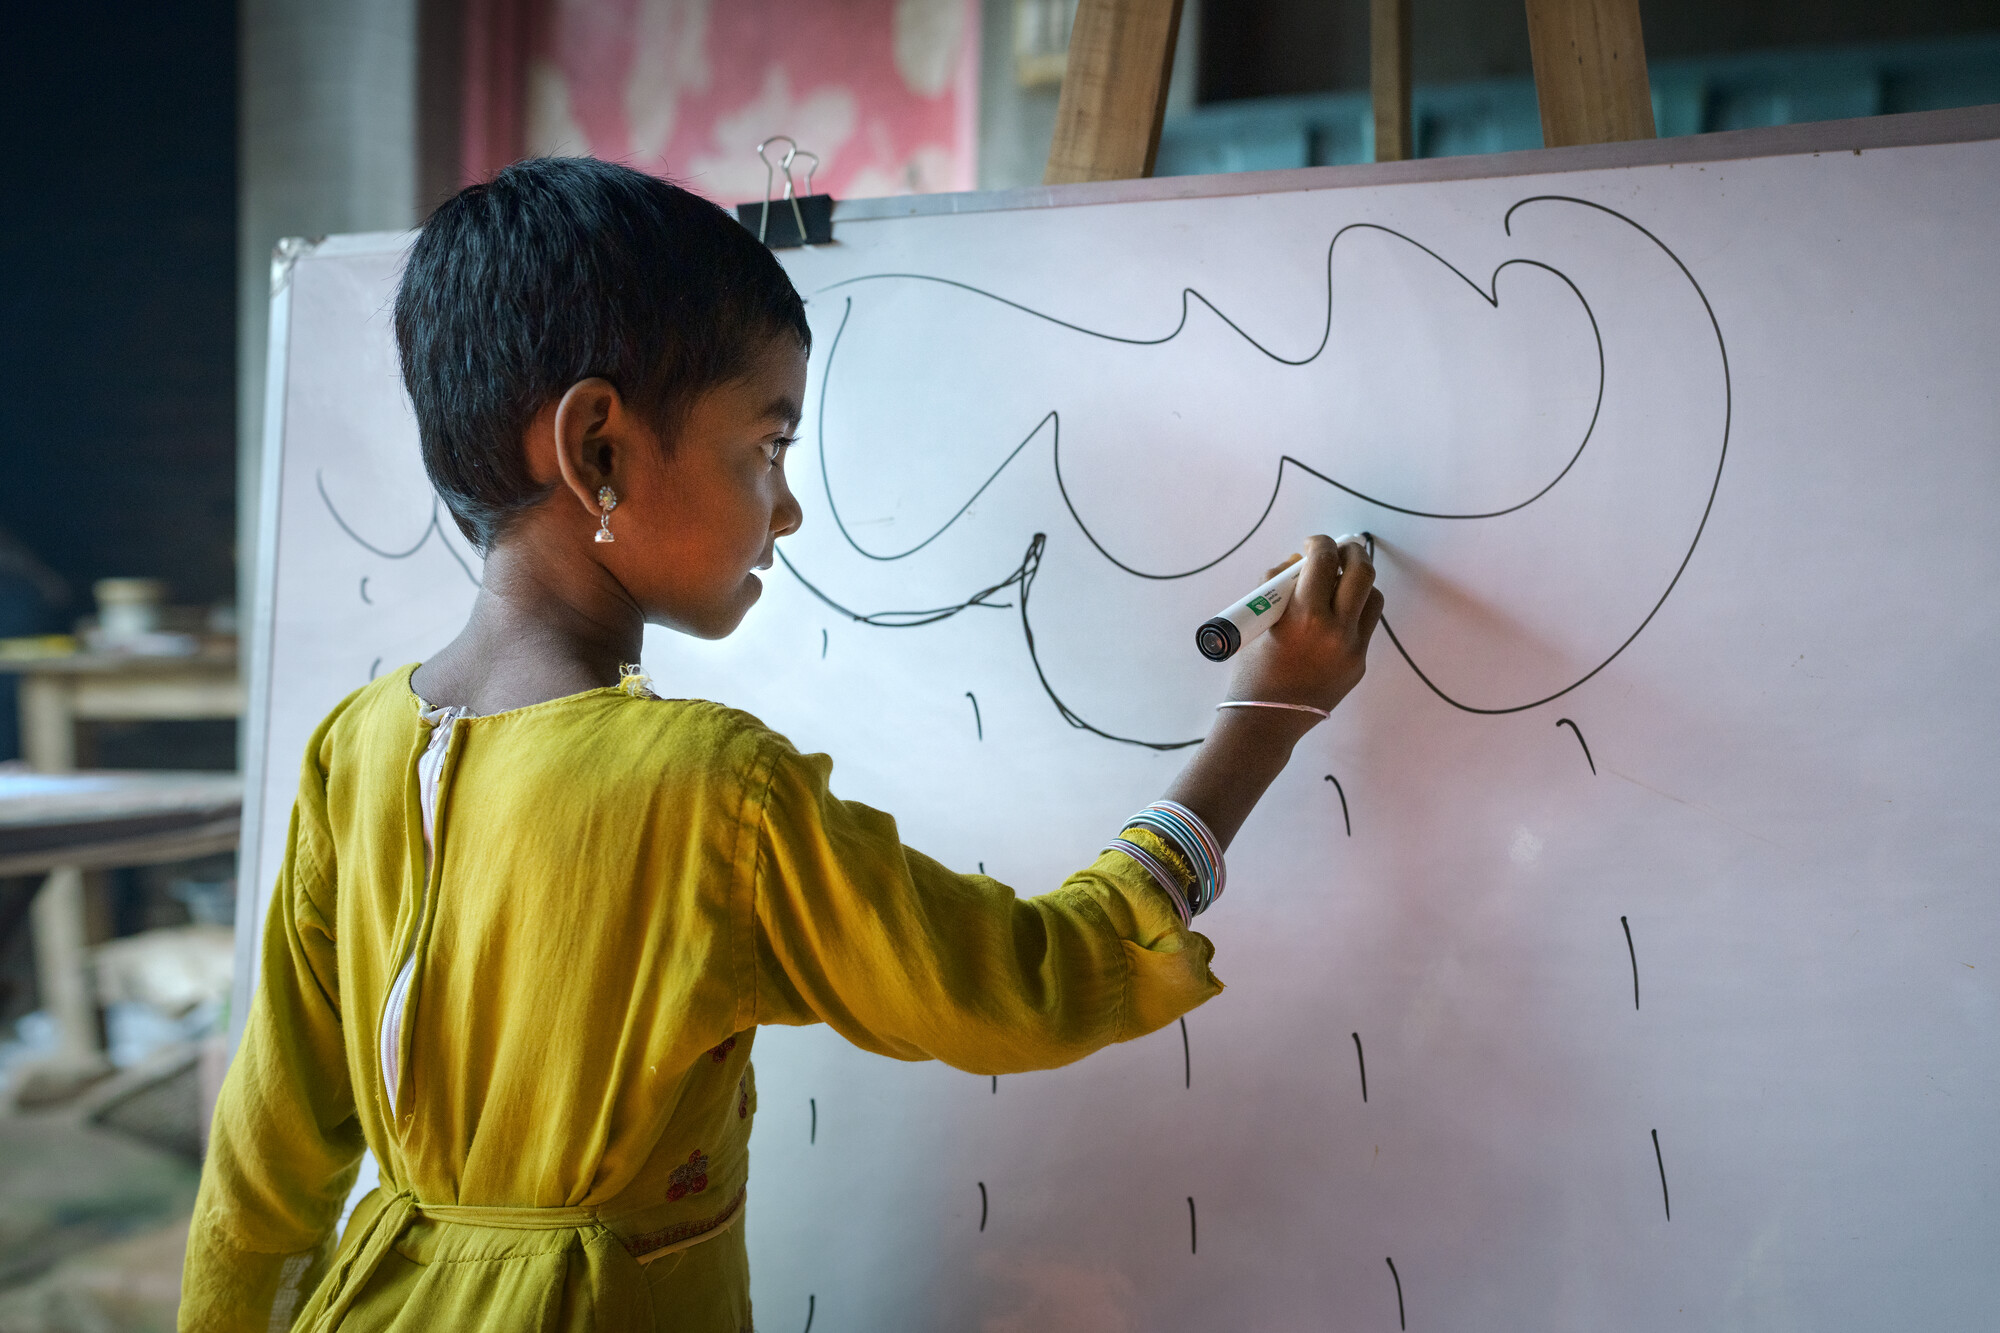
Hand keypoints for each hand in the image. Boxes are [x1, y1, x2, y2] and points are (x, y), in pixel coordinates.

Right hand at [1225, 535, 1383, 716]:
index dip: (1318, 543)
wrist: (1266, 721)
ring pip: (1374, 598)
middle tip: (1339, 550)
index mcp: (1305, 616)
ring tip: (1340, 583)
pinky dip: (1354, 612)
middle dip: (1351, 552)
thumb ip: (1276, 586)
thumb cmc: (1252, 671)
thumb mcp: (1257, 621)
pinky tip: (1336, 615)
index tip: (1311, 544)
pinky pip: (1366, 626)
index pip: (1323, 560)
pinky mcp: (1359, 664)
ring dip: (1359, 583)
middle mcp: (1336, 630)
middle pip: (1362, 572)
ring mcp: (1353, 649)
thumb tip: (1298, 561)